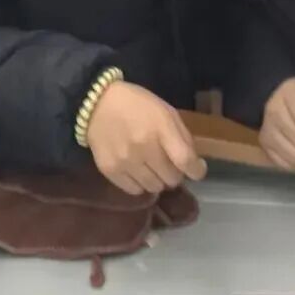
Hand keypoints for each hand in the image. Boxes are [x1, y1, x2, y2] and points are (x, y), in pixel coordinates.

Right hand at [86, 81, 206, 195]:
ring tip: (152, 167)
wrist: (96, 104)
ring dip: (158, 179)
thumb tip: (194, 162)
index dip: (197, 170)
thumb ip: (182, 136)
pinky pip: (134, 190)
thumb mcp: (166, 111)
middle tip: (169, 164)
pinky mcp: (110, 170)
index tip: (198, 170)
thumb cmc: (137, 105)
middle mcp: (144, 148)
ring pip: (154, 188)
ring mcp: (125, 162)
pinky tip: (137, 170)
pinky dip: (140, 184)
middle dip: (175, 173)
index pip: (185, 160)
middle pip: (171, 179)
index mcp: (160, 129)